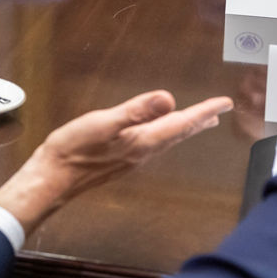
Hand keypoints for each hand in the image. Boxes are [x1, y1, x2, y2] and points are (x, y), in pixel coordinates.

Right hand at [0, 91, 231, 234]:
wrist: (52, 178)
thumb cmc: (73, 150)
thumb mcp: (103, 123)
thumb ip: (135, 111)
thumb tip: (168, 98)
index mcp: (142, 140)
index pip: (180, 124)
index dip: (203, 112)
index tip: (224, 102)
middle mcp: (142, 152)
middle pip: (178, 134)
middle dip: (199, 121)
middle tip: (219, 111)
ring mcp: (132, 158)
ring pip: (167, 140)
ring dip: (184, 129)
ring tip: (198, 122)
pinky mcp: (120, 159)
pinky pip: (153, 144)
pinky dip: (166, 134)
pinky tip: (159, 133)